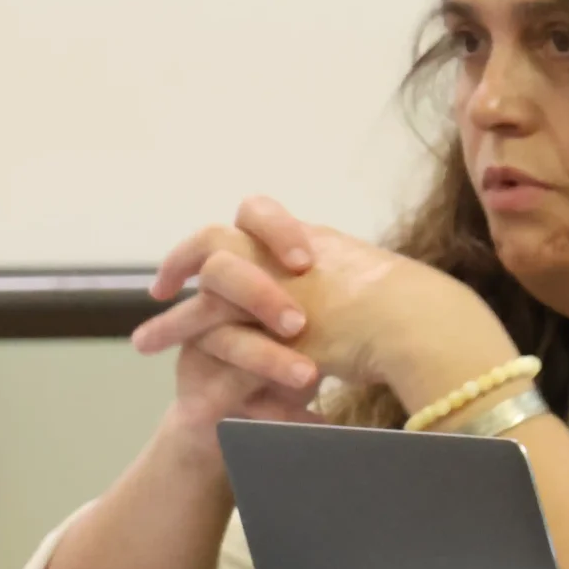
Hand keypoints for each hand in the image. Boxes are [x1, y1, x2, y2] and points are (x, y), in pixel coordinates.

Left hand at [135, 196, 514, 407]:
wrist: (419, 323)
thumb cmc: (421, 319)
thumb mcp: (387, 298)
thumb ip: (365, 299)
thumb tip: (378, 310)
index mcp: (317, 244)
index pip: (263, 220)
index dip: (242, 237)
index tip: (223, 261)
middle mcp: (286, 253)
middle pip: (219, 238)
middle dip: (186, 260)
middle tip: (166, 285)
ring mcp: (270, 280)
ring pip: (203, 281)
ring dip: (174, 315)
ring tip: (147, 340)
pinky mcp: (258, 316)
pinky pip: (205, 320)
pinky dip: (176, 331)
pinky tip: (155, 348)